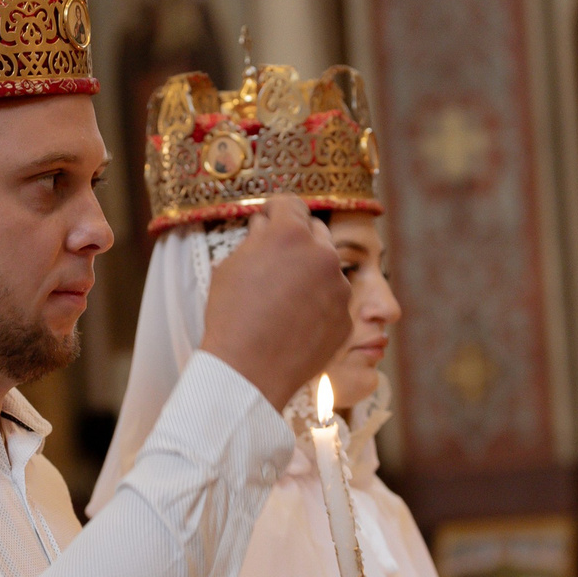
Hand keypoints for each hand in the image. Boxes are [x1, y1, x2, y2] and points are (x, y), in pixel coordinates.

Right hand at [201, 194, 352, 409]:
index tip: (268, 221)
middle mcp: (323, 254)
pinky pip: (332, 300)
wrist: (248, 372)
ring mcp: (340, 287)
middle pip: (315, 231)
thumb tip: (267, 226)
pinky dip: (318, 304)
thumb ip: (257, 239)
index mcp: (291, 234)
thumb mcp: (231, 266)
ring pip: (326, 268)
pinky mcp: (346, 317)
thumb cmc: (231, 316)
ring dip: (309, 273)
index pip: (290, 204)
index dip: (275, 211)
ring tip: (283, 298)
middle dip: (297, 240)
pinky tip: (294, 321)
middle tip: (276, 259)